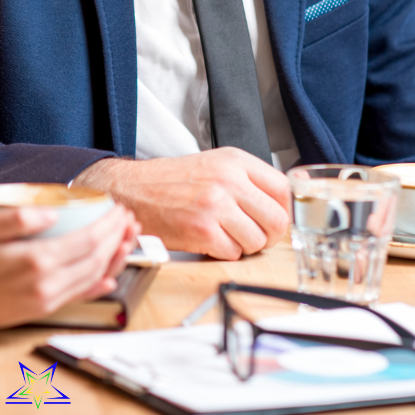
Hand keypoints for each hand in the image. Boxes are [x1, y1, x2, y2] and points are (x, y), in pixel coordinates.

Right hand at [0, 204, 138, 344]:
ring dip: (115, 258)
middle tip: (127, 220)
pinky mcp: (39, 310)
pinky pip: (79, 296)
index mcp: (36, 261)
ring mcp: (44, 301)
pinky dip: (99, 284)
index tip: (118, 208)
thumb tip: (51, 213)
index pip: (88, 241)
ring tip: (125, 239)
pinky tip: (109, 276)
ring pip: (93, 278)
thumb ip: (17, 218)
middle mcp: (46, 285)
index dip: (109, 224)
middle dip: (118, 238)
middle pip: (97, 259)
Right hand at [74, 148, 289, 259]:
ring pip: (257, 240)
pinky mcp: (202, 230)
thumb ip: (246, 179)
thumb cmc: (169, 182)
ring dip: (244, 246)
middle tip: (254, 236)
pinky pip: (233, 253)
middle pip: (276, 219)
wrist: (131, 190)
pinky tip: (209, 241)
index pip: (283, 189)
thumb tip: (278, 204)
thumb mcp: (213, 165)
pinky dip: (224, 254)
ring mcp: (216, 205)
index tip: (274, 219)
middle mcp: (228, 180)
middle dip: (268, 235)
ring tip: (225, 236)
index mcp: (234, 161)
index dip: (283, 210)